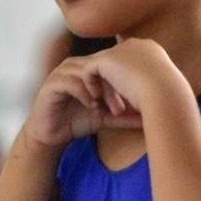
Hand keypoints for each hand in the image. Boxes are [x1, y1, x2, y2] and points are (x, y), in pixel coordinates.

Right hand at [23, 47, 147, 151]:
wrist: (51, 135)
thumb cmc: (78, 121)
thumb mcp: (106, 117)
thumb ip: (124, 115)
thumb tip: (149, 119)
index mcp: (89, 68)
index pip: (111, 66)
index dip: (123, 82)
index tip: (134, 102)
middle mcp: (76, 65)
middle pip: (100, 68)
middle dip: (114, 87)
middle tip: (122, 107)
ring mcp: (62, 72)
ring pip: (87, 74)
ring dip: (100, 91)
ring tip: (108, 108)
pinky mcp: (51, 83)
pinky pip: (70, 82)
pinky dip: (84, 93)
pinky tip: (93, 107)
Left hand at [74, 38, 178, 112]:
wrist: (165, 94)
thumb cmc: (167, 99)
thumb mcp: (160, 90)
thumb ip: (149, 86)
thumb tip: (140, 97)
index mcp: (151, 51)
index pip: (130, 60)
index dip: (122, 78)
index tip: (119, 98)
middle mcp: (136, 45)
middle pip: (113, 60)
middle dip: (106, 80)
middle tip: (101, 100)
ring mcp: (121, 49)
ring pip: (100, 65)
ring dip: (98, 83)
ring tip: (96, 102)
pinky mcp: (107, 58)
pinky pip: (89, 69)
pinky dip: (90, 85)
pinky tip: (96, 99)